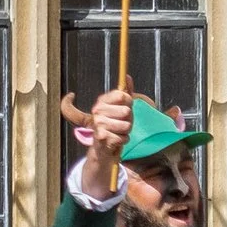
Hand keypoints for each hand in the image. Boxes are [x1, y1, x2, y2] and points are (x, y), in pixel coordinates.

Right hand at [61, 86, 132, 202]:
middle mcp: (98, 111)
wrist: (103, 150)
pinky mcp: (101, 137)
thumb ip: (126, 93)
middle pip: (126, 111)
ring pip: (126, 125)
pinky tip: (115, 141)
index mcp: (102, 101)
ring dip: (126, 132)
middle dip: (129, 120)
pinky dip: (123, 141)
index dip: (129, 103)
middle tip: (120, 125)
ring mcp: (98, 124)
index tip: (124, 109)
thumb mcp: (121, 108)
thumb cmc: (114, 127)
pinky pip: (124, 137)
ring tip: (117, 133)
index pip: (123, 95)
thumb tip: (128, 77)